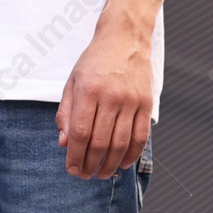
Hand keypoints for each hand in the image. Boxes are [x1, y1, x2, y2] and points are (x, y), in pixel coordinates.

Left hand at [56, 21, 153, 179]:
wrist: (125, 37)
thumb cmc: (94, 62)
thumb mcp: (72, 83)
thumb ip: (66, 114)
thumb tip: (65, 143)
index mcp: (88, 91)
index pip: (80, 134)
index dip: (75, 157)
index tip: (72, 169)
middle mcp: (111, 97)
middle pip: (100, 142)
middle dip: (90, 164)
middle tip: (85, 175)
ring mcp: (132, 100)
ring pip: (121, 143)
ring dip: (110, 164)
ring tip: (102, 174)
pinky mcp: (147, 102)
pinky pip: (141, 135)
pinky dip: (132, 154)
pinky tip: (122, 163)